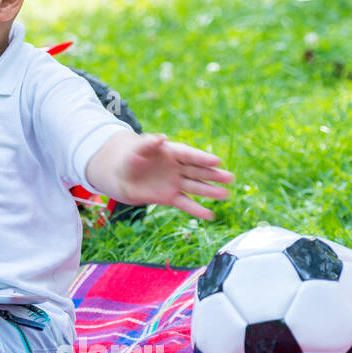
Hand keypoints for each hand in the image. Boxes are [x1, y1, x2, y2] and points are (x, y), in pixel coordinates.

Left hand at [117, 133, 233, 220]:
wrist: (122, 176)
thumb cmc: (131, 158)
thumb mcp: (138, 149)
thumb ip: (149, 143)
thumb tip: (162, 137)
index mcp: (174, 153)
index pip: (191, 155)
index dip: (203, 158)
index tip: (216, 161)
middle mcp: (179, 168)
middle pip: (199, 171)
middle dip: (213, 175)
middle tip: (229, 178)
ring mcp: (176, 183)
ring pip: (196, 187)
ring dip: (210, 192)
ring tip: (225, 194)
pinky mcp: (170, 197)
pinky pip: (186, 204)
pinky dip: (197, 210)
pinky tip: (210, 215)